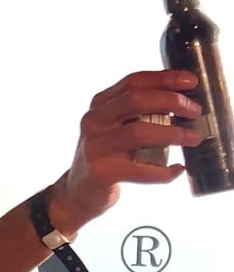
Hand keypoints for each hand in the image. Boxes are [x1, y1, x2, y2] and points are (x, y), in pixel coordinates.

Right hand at [52, 69, 202, 232]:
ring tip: (193, 137)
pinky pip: (141, 170)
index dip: (165, 79)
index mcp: (100, 105)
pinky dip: (164, 171)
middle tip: (194, 111)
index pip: (134, 82)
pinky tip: (177, 169)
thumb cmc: (106, 157)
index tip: (190, 82)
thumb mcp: (115, 128)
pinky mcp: (102, 172)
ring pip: (139, 132)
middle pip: (136, 100)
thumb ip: (137, 115)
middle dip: (171, 101)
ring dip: (173, 133)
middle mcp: (94, 121)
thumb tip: (181, 105)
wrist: (77, 192)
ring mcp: (95, 146)